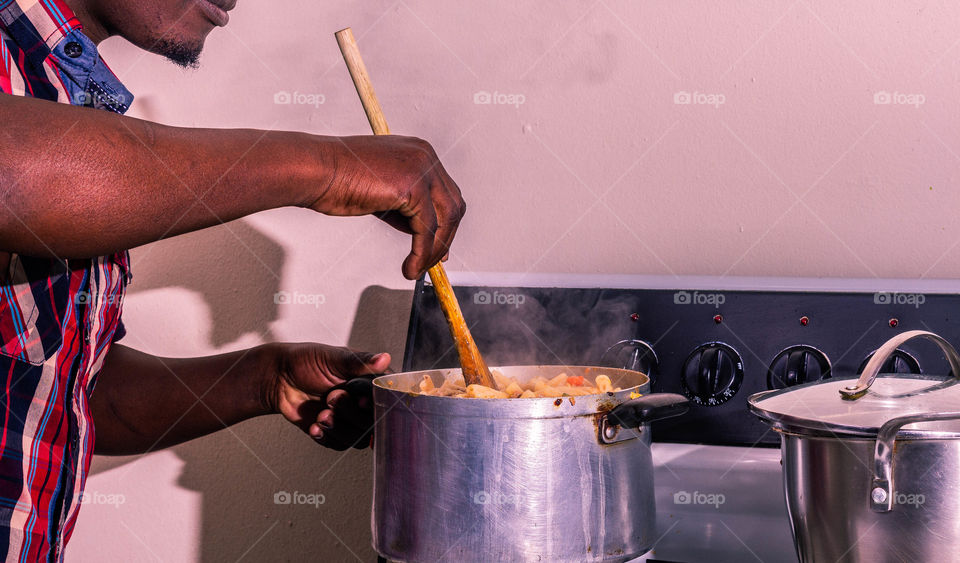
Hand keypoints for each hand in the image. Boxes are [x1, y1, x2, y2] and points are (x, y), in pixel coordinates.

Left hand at [269, 343, 389, 450]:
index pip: (387, 398)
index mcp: (370, 381)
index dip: (376, 404)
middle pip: (373, 422)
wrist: (279, 378)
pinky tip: (313, 425)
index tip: (361, 401)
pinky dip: (326, 437)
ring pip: (358, 438)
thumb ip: (360, 362)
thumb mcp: (334, 357)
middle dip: (350, 413)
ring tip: (321, 414)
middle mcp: (364, 402)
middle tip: (331, 397)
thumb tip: (384, 358)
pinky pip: (340, 444)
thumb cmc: (306, 361)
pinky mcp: (335, 432)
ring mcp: (350, 418)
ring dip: (338, 427)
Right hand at [311, 135, 465, 279]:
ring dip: (435, 250)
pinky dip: (422, 252)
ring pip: (445, 219)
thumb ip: (406, 209)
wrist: (314, 170)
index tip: (438, 247)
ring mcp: (421, 168)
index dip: (445, 223)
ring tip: (418, 269)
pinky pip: (427, 228)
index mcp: (419, 152)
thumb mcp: (382, 193)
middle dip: (445, 238)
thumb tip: (425, 235)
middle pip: (453, 205)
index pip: (446, 192)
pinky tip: (410, 267)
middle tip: (432, 262)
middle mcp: (425, 156)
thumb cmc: (337, 180)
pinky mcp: (411, 186)